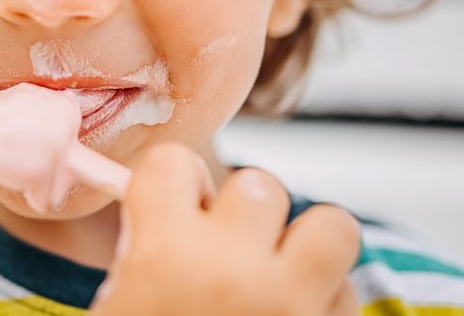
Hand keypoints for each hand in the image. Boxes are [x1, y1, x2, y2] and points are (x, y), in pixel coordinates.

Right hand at [90, 143, 359, 315]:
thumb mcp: (115, 302)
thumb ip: (139, 248)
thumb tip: (153, 206)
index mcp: (164, 258)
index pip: (173, 161)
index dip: (170, 181)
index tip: (167, 206)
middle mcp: (232, 272)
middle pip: (258, 182)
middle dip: (243, 211)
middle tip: (223, 250)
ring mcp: (291, 306)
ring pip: (331, 224)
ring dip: (305, 243)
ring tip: (277, 271)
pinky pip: (348, 291)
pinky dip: (325, 299)